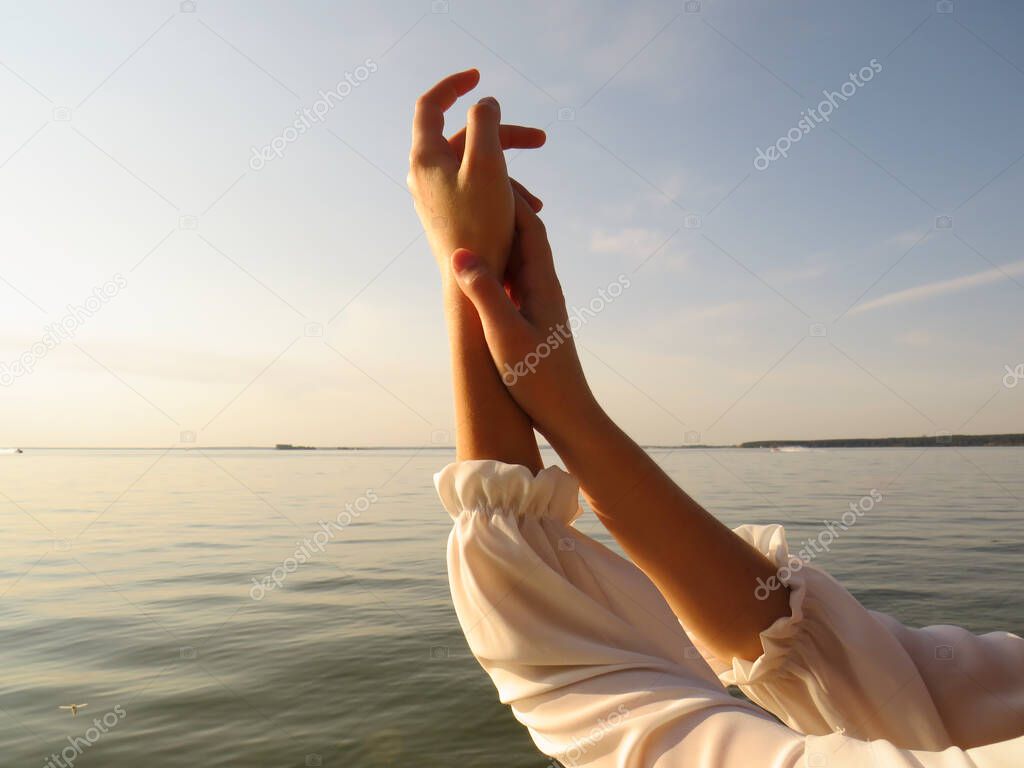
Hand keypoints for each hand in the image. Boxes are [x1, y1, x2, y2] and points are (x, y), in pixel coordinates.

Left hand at [407, 69, 545, 276]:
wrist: (470, 283)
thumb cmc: (480, 226)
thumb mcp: (489, 165)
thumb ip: (486, 125)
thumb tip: (484, 103)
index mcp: (426, 157)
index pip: (432, 105)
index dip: (455, 86)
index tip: (479, 77)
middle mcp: (425, 175)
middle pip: (465, 138)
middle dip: (505, 136)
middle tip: (541, 140)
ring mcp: (436, 196)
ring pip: (476, 166)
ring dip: (511, 173)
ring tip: (538, 201)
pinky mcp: (449, 215)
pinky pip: (477, 189)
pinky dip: (503, 192)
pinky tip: (528, 212)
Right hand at [449, 193, 601, 442]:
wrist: (570, 417)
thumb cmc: (540, 381)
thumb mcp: (505, 336)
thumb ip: (484, 293)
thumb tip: (461, 252)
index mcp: (542, 284)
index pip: (529, 225)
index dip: (509, 198)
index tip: (485, 173)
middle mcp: (544, 288)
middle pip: (525, 235)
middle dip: (502, 209)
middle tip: (475, 185)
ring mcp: (539, 305)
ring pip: (518, 259)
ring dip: (498, 236)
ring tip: (470, 219)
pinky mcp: (533, 322)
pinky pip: (512, 282)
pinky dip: (495, 265)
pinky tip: (477, 270)